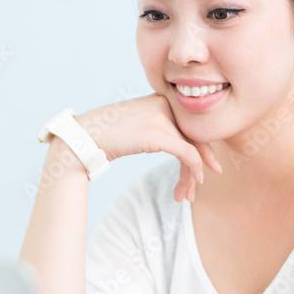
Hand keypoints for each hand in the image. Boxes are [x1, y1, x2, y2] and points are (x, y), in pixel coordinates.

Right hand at [75, 93, 221, 202]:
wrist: (86, 136)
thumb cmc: (109, 134)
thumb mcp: (141, 124)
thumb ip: (161, 126)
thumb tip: (181, 145)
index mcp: (162, 98)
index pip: (191, 125)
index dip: (202, 147)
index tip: (208, 166)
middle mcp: (165, 103)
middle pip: (194, 136)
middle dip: (202, 163)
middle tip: (199, 184)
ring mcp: (162, 117)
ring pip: (192, 148)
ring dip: (191, 175)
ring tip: (187, 195)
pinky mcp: (158, 134)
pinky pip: (187, 153)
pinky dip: (193, 170)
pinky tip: (192, 182)